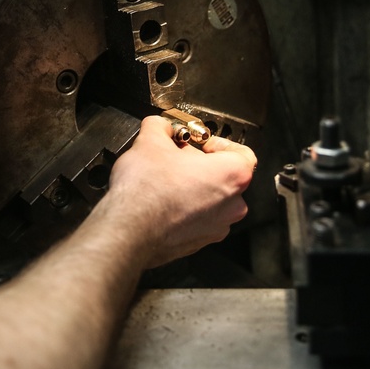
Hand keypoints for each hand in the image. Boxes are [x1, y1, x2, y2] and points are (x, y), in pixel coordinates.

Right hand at [101, 115, 255, 267]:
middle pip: (225, 176)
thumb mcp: (150, 140)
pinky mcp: (199, 242)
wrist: (128, 230)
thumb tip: (160, 126)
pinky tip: (161, 199)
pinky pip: (199, 218)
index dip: (218, 143)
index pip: (242, 152)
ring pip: (212, 199)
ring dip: (193, 187)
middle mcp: (232, 205)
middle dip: (200, 164)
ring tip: (166, 179)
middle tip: (176, 157)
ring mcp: (216, 227)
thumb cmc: (147, 192)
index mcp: (233, 176)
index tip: (199, 142)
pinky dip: (185, 208)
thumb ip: (161, 126)